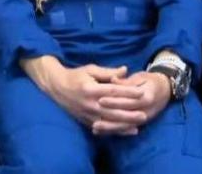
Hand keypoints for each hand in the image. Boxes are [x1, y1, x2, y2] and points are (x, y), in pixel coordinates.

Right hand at [22, 57, 146, 133]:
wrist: (56, 87)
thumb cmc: (75, 76)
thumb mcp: (90, 69)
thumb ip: (108, 72)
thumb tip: (125, 70)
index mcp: (91, 88)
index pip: (113, 92)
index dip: (128, 92)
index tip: (141, 92)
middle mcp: (89, 103)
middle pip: (113, 110)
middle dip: (129, 113)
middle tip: (145, 114)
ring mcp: (87, 114)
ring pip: (109, 121)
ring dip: (125, 124)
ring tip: (139, 124)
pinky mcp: (86, 121)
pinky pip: (103, 128)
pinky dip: (116, 130)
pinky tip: (127, 131)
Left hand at [90, 70, 172, 134]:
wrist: (166, 90)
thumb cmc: (150, 80)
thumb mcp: (140, 76)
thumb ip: (125, 81)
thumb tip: (112, 80)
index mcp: (147, 95)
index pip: (128, 99)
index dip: (114, 100)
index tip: (99, 99)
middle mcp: (147, 109)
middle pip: (126, 115)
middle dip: (110, 116)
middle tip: (94, 116)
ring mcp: (145, 118)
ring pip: (125, 125)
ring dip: (110, 127)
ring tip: (95, 127)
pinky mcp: (141, 123)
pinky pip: (127, 129)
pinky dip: (114, 131)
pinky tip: (102, 132)